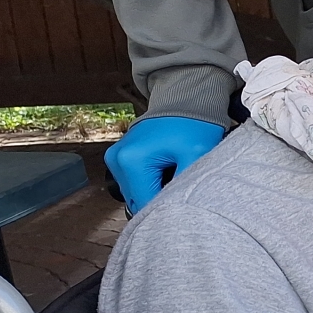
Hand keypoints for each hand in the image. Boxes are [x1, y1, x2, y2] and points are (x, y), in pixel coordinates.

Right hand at [105, 116, 225, 214]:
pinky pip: (136, 182)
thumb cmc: (194, 124)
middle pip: (138, 200)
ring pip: (137, 193)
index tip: (187, 214)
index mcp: (130, 161)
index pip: (146, 204)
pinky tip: (169, 172)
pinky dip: (152, 183)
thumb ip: (184, 185)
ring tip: (177, 176)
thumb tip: (178, 211)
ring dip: (156, 192)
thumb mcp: (196, 155)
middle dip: (162, 201)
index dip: (168, 212)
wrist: (187, 98)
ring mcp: (116, 158)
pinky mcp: (121, 157)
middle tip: (186, 191)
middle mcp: (116, 160)